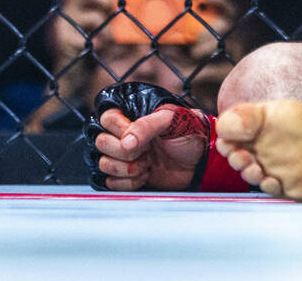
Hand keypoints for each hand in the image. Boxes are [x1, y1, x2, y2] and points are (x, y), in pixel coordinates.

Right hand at [89, 105, 209, 190]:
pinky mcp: (125, 177)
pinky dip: (130, 182)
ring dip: (129, 168)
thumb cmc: (189, 133)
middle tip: (148, 150)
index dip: (120, 129)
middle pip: (101, 143)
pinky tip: (147, 175)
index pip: (107, 118)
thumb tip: (125, 142)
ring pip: (104, 164)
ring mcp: (122, 158)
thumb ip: (148, 125)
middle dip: (126, 151)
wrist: (200, 159)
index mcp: (132, 117)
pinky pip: (111, 183)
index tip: (138, 135)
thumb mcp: (173, 121)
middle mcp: (123, 136)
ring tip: (149, 162)